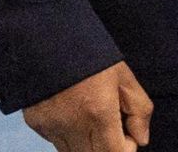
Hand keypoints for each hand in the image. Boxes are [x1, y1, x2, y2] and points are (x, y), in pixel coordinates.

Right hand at [22, 61, 150, 151]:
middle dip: (107, 149)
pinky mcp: (35, 125)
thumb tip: (141, 140)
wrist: (45, 37)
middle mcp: (72, 126)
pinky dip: (69, 137)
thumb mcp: (124, 76)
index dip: (125, 150)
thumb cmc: (92, 54)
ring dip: (87, 145)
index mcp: (99, 113)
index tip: (127, 135)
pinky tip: (72, 113)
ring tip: (92, 118)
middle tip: (112, 127)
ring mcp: (50, 128)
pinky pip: (56, 142)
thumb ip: (139, 110)